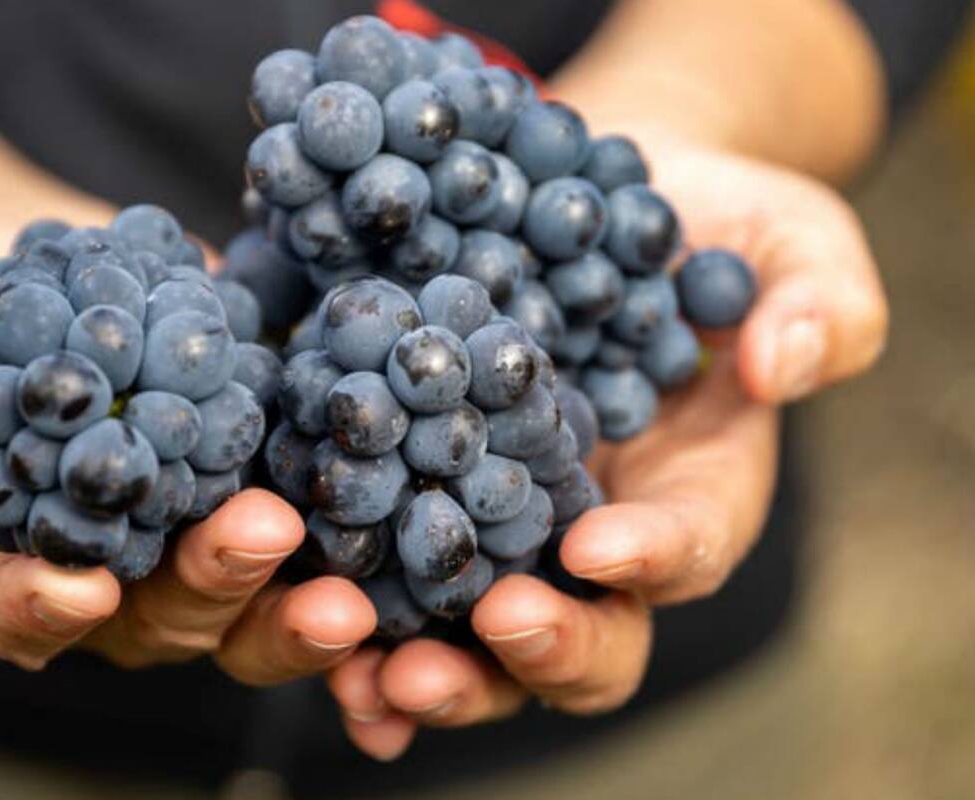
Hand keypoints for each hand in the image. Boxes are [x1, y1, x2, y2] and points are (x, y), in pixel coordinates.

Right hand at [0, 222, 376, 676]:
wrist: (45, 262)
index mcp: (5, 558)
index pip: (14, 612)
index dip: (38, 611)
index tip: (77, 588)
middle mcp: (113, 566)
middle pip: (161, 615)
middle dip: (212, 589)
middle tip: (261, 540)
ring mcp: (195, 530)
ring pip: (250, 594)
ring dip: (296, 592)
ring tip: (347, 574)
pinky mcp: (262, 476)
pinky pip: (316, 520)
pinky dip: (358, 532)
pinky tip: (400, 514)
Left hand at [326, 139, 888, 759]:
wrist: (588, 199)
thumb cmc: (710, 226)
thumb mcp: (791, 243)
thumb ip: (820, 303)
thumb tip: (783, 364)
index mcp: (695, 494)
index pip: (686, 547)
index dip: (652, 555)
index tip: (599, 544)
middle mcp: (593, 534)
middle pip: (582, 634)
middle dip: (538, 646)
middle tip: (492, 624)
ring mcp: (501, 522)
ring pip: (470, 630)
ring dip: (426, 661)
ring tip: (372, 667)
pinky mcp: (421, 487)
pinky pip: (386, 563)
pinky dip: (351, 605)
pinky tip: (301, 604)